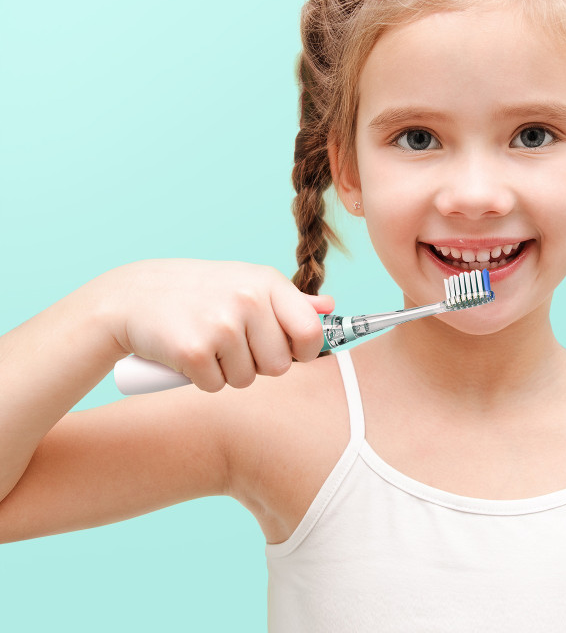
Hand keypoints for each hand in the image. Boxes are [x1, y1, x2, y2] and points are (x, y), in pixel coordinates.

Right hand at [96, 259, 333, 391]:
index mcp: (267, 282)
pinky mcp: (193, 350)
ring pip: (247, 380)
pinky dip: (201, 379)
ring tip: (206, 343)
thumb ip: (290, 300)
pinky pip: (215, 387)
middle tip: (232, 344)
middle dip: (258, 364)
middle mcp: (248, 299)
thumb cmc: (198, 293)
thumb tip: (330, 307)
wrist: (132, 296)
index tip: (288, 352)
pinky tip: (186, 353)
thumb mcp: (246, 284)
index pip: (310, 331)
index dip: (303, 351)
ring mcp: (221, 324)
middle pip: (279, 366)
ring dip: (227, 372)